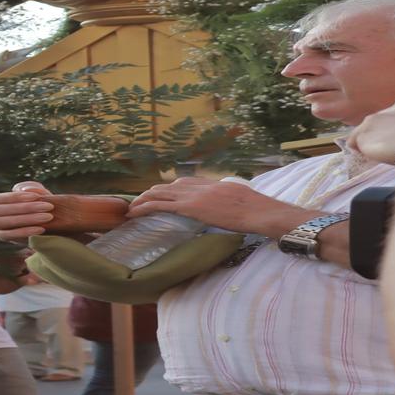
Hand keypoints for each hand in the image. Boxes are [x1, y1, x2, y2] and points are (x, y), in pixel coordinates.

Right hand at [0, 182, 57, 240]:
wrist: (41, 220)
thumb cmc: (35, 201)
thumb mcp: (34, 191)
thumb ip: (31, 187)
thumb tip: (25, 189)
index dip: (15, 197)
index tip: (36, 196)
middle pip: (1, 211)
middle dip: (24, 208)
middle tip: (47, 206)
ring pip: (6, 222)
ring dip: (27, 219)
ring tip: (48, 216)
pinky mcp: (1, 237)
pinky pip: (10, 235)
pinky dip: (26, 231)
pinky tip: (42, 228)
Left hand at [127, 176, 308, 237]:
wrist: (262, 212)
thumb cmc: (259, 212)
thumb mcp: (243, 201)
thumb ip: (230, 201)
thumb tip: (231, 208)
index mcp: (215, 184)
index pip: (188, 182)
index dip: (172, 188)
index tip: (164, 193)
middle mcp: (202, 186)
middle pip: (171, 185)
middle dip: (155, 192)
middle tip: (143, 200)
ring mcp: (195, 196)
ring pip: (161, 193)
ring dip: (145, 199)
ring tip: (133, 207)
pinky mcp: (190, 207)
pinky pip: (161, 205)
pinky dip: (145, 207)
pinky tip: (134, 212)